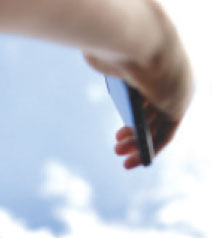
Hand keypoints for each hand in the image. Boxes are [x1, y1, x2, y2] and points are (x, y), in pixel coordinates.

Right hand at [83, 1, 192, 168]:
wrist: (138, 40)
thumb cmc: (118, 43)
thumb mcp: (109, 52)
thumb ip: (107, 58)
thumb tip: (99, 57)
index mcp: (155, 66)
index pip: (148, 97)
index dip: (134, 117)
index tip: (120, 132)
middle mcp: (170, 80)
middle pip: (154, 114)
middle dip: (134, 134)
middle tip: (117, 147)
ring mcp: (176, 92)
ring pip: (158, 126)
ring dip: (138, 144)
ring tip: (118, 153)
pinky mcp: (178, 105)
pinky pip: (167, 133)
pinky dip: (151, 148)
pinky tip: (136, 159)